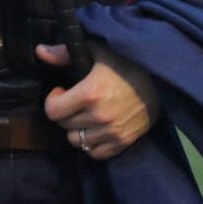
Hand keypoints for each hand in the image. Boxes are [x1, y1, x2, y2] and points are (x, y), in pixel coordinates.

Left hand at [37, 41, 158, 159]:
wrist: (163, 77)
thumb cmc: (127, 60)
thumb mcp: (98, 50)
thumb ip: (65, 53)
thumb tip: (39, 51)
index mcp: (89, 93)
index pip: (53, 111)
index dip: (54, 100)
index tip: (62, 91)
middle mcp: (98, 116)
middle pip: (64, 125)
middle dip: (66, 112)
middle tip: (76, 102)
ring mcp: (112, 132)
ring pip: (77, 141)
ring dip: (78, 129)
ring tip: (87, 116)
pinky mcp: (124, 142)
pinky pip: (96, 153)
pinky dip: (92, 144)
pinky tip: (97, 130)